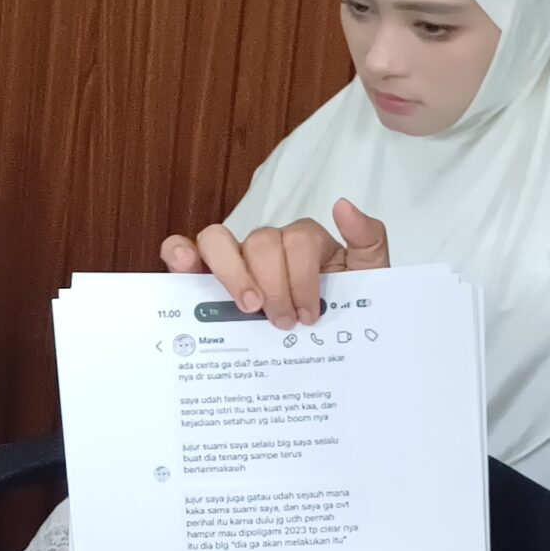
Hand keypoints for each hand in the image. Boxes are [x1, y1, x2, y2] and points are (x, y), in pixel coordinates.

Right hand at [159, 199, 390, 326]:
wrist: (334, 344)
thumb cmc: (345, 311)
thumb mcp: (371, 276)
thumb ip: (368, 238)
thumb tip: (343, 205)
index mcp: (305, 243)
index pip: (297, 240)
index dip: (302, 278)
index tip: (309, 315)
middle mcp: (268, 246)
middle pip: (260, 242)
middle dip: (273, 284)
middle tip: (283, 321)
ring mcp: (236, 259)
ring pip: (218, 239)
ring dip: (231, 273)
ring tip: (247, 306)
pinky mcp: (208, 276)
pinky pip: (184, 251)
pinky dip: (178, 252)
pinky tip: (182, 265)